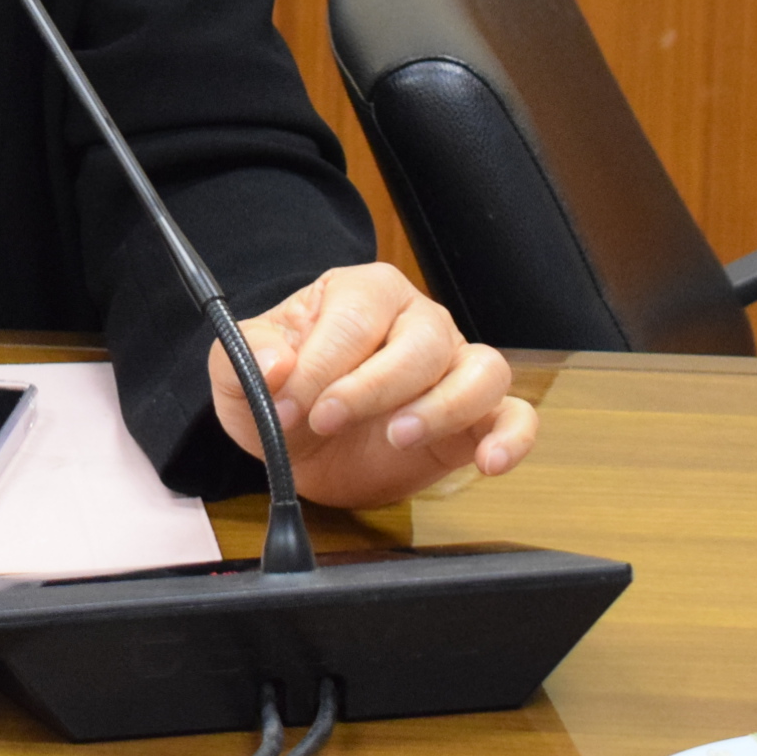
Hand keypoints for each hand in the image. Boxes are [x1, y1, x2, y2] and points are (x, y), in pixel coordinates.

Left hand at [205, 261, 537, 509]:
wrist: (307, 447)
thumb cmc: (284, 396)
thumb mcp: (240, 375)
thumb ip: (248, 358)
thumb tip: (275, 365)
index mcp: (362, 293)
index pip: (355, 318)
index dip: (321, 366)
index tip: (289, 405)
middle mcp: (417, 321)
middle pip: (421, 340)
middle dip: (372, 387)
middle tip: (328, 422)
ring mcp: (454, 365)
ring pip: (481, 369)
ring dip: (443, 407)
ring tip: (398, 436)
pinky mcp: (478, 416)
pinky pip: (516, 416)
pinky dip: (512, 438)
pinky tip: (488, 462)